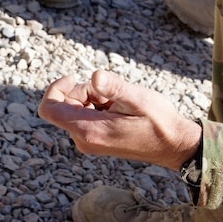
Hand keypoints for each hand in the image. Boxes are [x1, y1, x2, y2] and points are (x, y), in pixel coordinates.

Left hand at [38, 70, 201, 170]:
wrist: (173, 145)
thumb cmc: (158, 122)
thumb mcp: (139, 99)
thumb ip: (115, 88)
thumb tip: (94, 76)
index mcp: (89, 130)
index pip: (49, 108)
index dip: (56, 88)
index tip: (75, 76)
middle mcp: (84, 140)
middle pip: (64, 105)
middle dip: (84, 90)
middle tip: (112, 93)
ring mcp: (89, 142)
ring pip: (76, 109)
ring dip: (94, 98)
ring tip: (121, 103)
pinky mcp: (96, 140)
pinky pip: (86, 117)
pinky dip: (99, 107)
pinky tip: (121, 110)